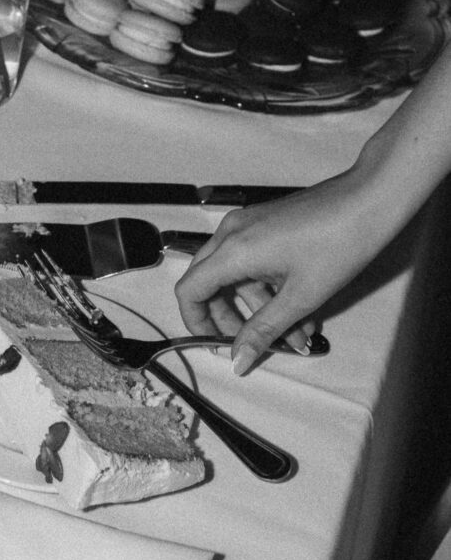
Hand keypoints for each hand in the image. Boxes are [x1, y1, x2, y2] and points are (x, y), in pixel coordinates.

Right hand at [174, 171, 386, 374]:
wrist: (369, 200)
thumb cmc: (338, 242)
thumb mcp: (300, 296)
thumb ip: (264, 330)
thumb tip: (239, 359)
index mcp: (233, 250)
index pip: (189, 290)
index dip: (196, 321)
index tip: (214, 342)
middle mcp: (232, 233)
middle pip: (207, 283)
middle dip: (229, 318)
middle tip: (254, 342)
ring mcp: (248, 225)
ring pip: (235, 275)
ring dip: (258, 308)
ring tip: (294, 335)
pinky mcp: (265, 223)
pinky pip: (251, 261)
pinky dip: (267, 288)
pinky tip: (298, 310)